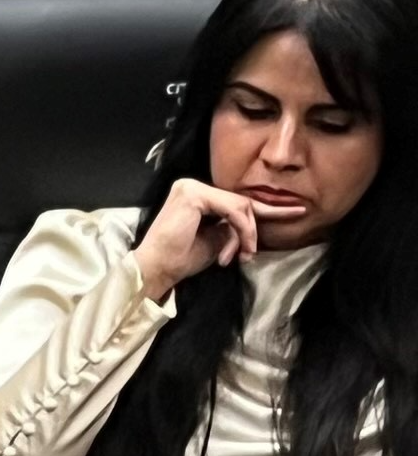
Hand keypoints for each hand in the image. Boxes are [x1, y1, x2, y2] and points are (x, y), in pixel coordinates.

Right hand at [133, 179, 269, 299]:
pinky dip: (241, 229)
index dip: (270, 209)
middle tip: (248, 256)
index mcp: (196, 197)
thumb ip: (233, 227)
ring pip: (240, 206)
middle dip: (251, 231)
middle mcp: (192, 187)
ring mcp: (192, 188)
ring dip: (246, 234)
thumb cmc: (181, 259)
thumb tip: (254, 225)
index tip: (298, 212)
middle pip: (241, 203)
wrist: (158, 269)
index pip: (237, 202)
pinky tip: (238, 247)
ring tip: (241, 257)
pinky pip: (233, 210)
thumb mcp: (217, 240)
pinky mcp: (194, 195)